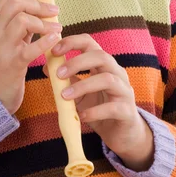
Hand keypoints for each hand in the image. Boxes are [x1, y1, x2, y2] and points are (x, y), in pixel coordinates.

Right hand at [0, 0, 62, 114]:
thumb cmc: (2, 63)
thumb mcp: (6, 37)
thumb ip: (19, 21)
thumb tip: (42, 3)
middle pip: (16, 1)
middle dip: (40, 3)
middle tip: (55, 11)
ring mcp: (2, 47)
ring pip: (22, 20)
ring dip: (44, 22)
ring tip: (57, 28)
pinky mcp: (12, 65)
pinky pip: (30, 49)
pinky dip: (46, 41)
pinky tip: (55, 39)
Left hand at [42, 33, 153, 164]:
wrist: (122, 133)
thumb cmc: (99, 108)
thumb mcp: (80, 93)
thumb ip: (68, 80)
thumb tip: (47, 68)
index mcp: (104, 64)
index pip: (90, 43)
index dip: (71, 42)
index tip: (53, 50)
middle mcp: (117, 73)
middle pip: (101, 56)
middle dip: (77, 63)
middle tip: (58, 74)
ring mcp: (125, 91)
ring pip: (108, 79)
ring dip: (83, 86)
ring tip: (65, 96)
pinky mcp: (128, 111)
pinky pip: (112, 107)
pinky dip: (94, 111)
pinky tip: (81, 116)